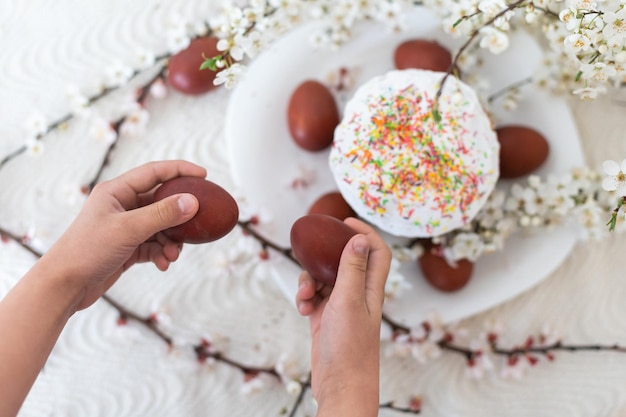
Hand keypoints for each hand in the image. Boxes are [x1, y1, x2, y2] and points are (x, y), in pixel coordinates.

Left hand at [42, 160, 205, 310]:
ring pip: (161, 227)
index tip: (204, 176)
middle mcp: (122, 206)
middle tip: (198, 222)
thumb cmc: (87, 250)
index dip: (180, 171)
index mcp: (117, 191)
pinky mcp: (128, 247)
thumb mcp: (129, 229)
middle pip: (161, 202)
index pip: (155, 173)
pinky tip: (163, 264)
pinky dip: (162, 253)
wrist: (64, 286)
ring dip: (171, 240)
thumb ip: (162, 214)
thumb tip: (192, 201)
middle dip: (179, 216)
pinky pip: (154, 245)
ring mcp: (125, 227)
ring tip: (174, 254)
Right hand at [295, 217, 391, 416]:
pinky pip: (314, 297)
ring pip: (325, 278)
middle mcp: (358, 294)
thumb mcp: (348, 301)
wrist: (341, 385)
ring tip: (306, 296)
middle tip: (314, 249)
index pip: (377, 252)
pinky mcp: (326, 318)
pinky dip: (306, 298)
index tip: (345, 221)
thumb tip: (359, 239)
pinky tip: (303, 310)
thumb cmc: (350, 347)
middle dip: (327, 255)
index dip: (365, 233)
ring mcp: (341, 306)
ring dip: (310, 280)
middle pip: (346, 261)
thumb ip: (352, 269)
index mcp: (371, 288)